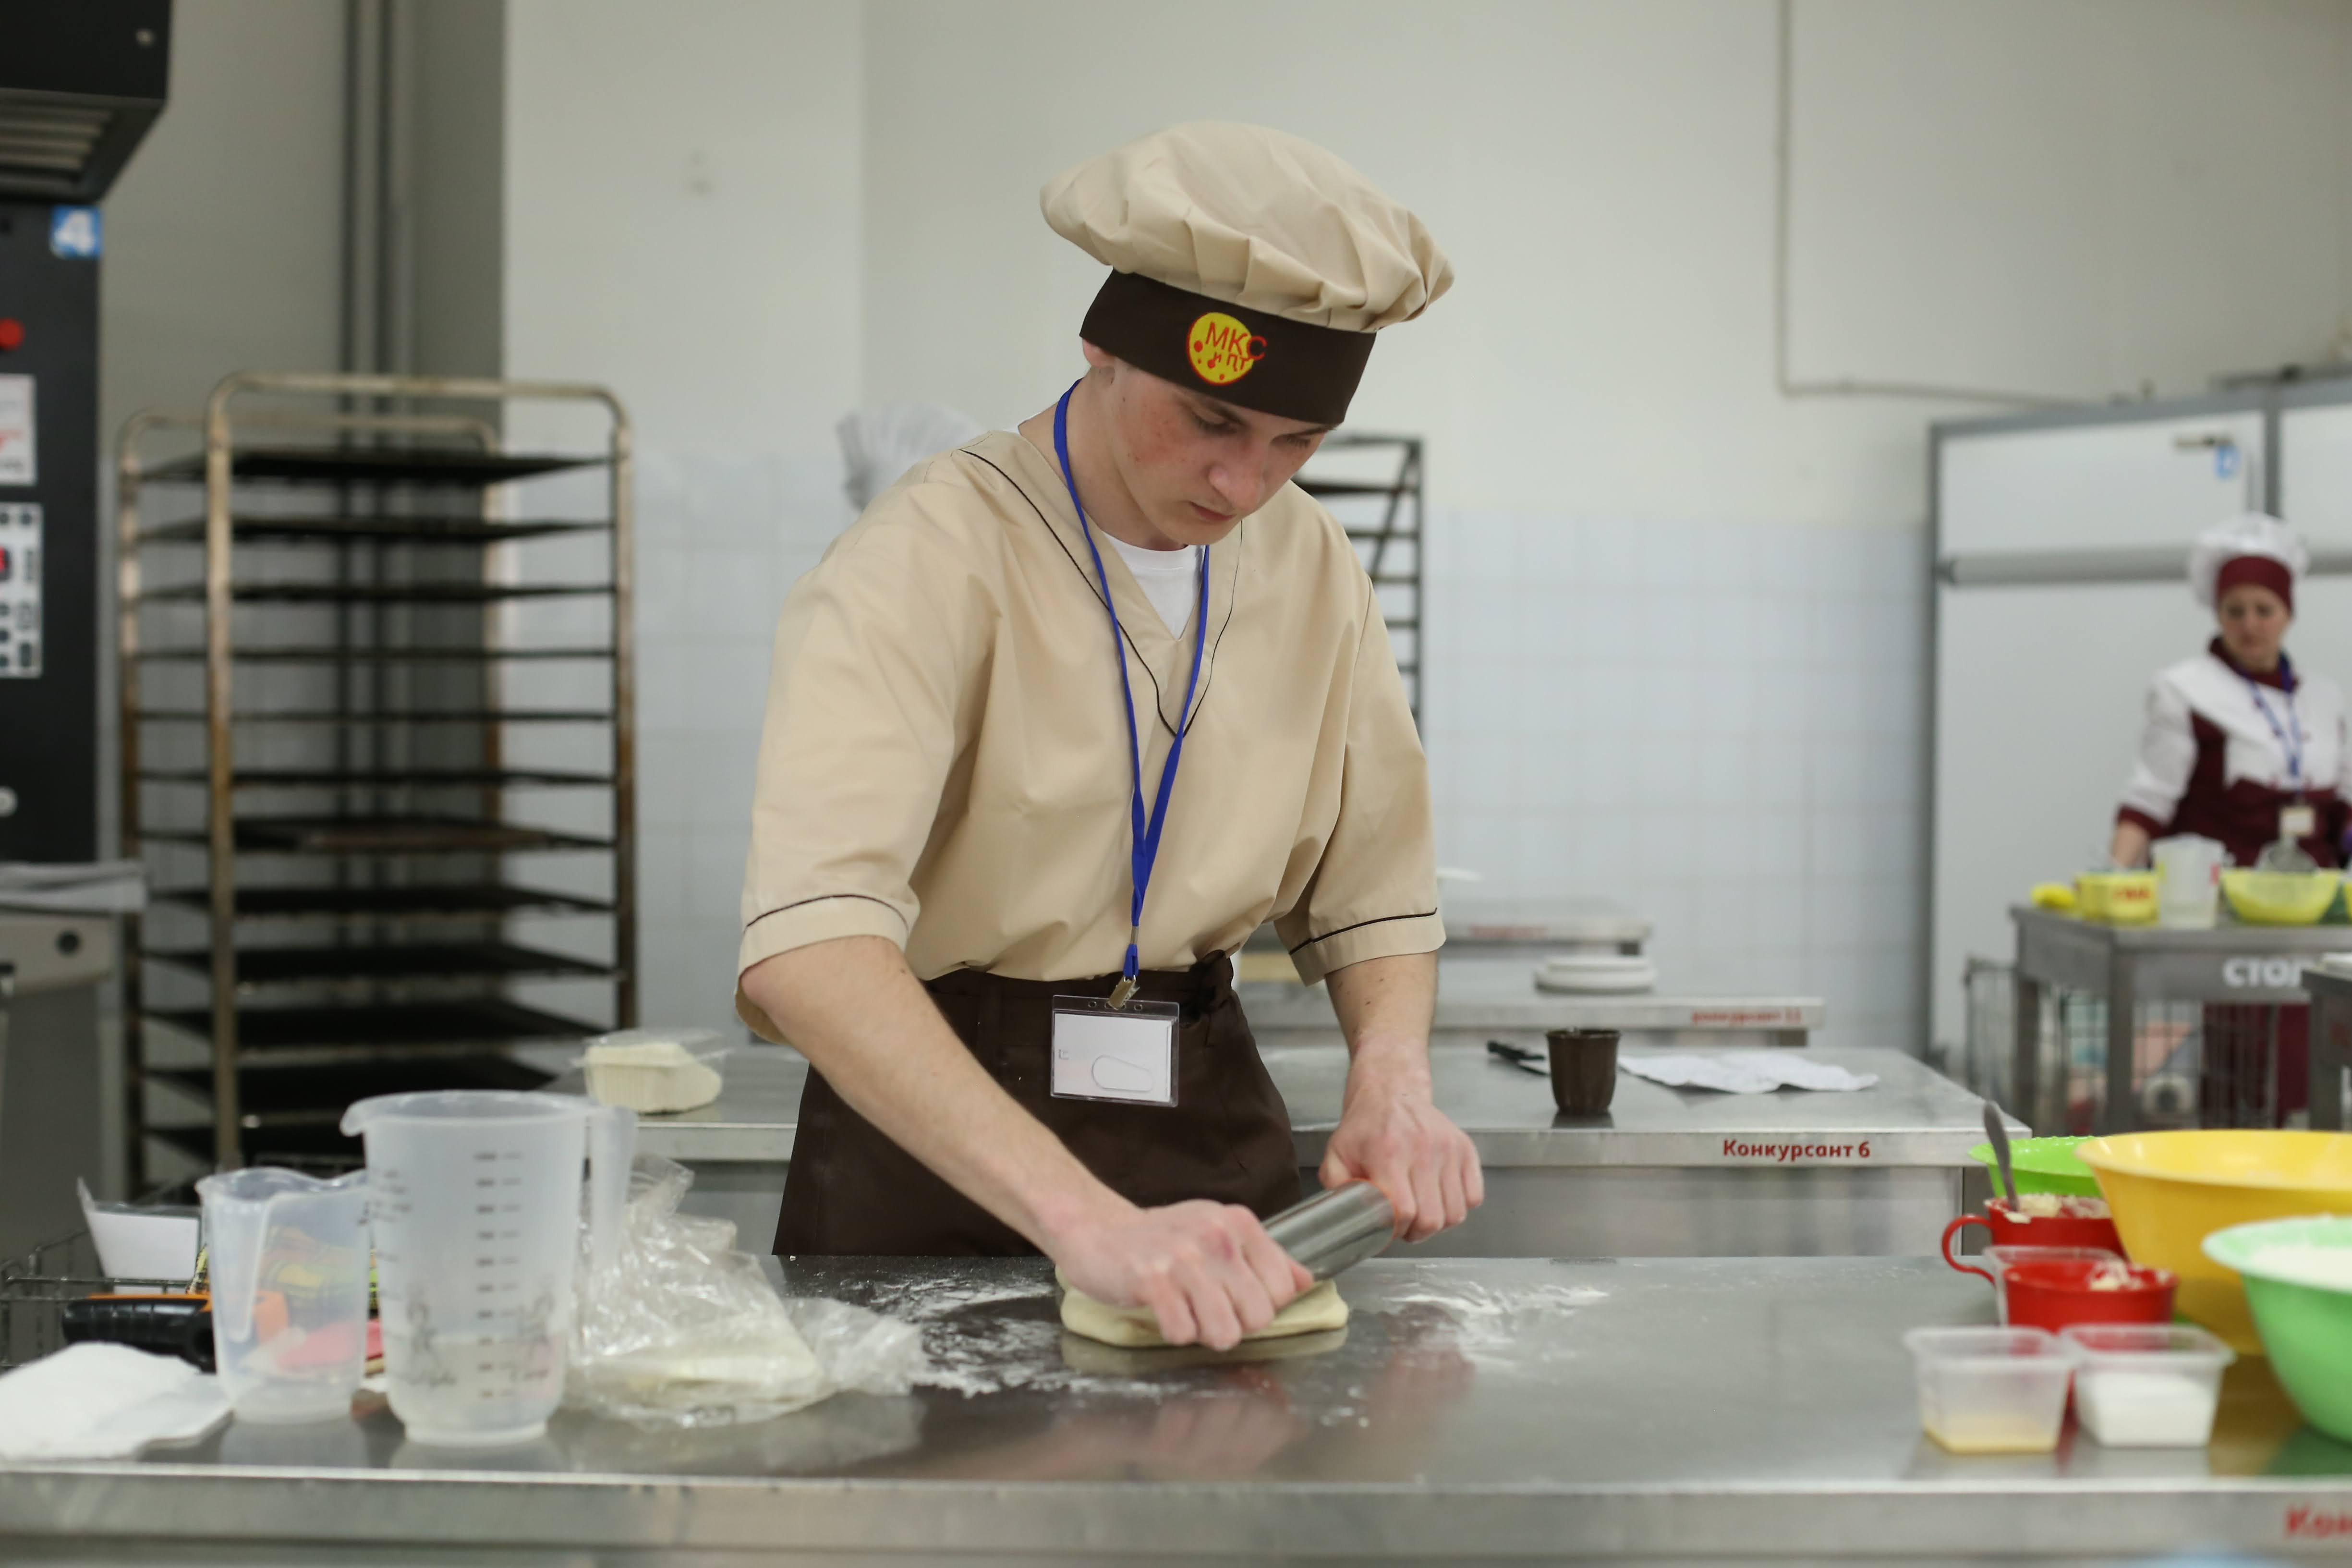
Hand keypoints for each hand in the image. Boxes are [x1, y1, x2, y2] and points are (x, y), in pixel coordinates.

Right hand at [1052, 1198, 1310, 1349]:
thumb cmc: (1161, 1238)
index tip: (1237, 1299)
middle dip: (1235, 1323)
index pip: (1284, 1289)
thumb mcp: (1218, 1232)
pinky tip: (1163, 1311)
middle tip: (1207, 1308)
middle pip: (1259, 1317)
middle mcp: (1217, 1237)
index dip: (1263, 1305)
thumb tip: (1304, 1281)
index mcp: (1239, 1224)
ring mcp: (1184, 1258)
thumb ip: (1265, 1257)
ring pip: (1226, 1332)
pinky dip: (1174, 1332)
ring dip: (1205, 1333)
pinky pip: (1183, 1333)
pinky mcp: (1152, 1280)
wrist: (1098, 1229)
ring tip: (1187, 1312)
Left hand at [1320, 1057, 1482, 1242]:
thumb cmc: (1365, 1127)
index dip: (1396, 1229)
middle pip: (1432, 1218)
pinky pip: (1474, 1197)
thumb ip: (1337, 1187)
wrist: (1391, 1092)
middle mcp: (1423, 1150)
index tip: (1387, 1228)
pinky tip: (1439, 1199)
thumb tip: (1348, 1216)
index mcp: (1388, 1153)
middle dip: (1416, 1232)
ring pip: (1455, 1213)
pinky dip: (1459, 1207)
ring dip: (1438, 1224)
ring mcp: (1448, 1149)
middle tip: (1405, 1226)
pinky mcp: (1465, 1150)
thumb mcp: (1336, 1154)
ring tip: (1422, 1214)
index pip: (1404, 1210)